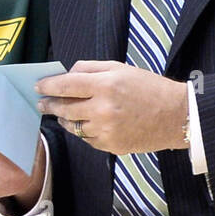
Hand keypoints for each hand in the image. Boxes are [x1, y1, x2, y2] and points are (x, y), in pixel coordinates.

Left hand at [36, 60, 187, 154]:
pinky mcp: (111, 146)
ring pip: (72, 126)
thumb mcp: (121, 68)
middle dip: (50, 105)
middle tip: (42, 103)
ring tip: (61, 114)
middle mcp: (103, 109)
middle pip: (64, 108)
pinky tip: (86, 124)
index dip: (48, 86)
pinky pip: (87, 139)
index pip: (66, 85)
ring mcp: (106, 130)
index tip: (38, 87)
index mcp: (106, 85)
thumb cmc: (149, 87)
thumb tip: (66, 74)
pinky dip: (83, 131)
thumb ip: (91, 68)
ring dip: (64, 119)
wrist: (176, 116)